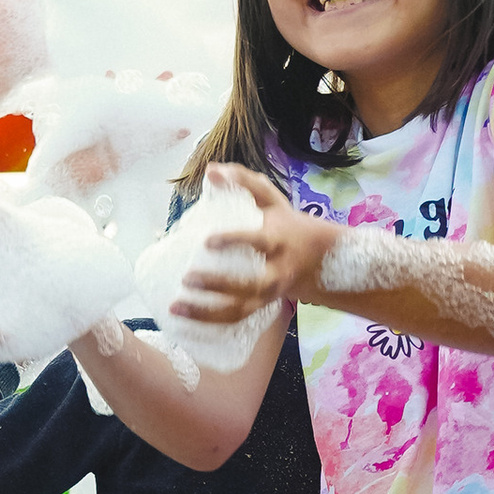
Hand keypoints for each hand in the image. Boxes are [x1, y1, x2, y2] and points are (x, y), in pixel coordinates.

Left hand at [174, 164, 321, 327]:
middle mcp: (275, 271)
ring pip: (238, 309)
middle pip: (248, 284)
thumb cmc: (287, 224)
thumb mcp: (272, 199)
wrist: (318, 260)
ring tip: (175, 306)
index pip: (258, 241)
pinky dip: (209, 322)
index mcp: (278, 241)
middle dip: (217, 284)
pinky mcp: (259, 307)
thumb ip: (243, 181)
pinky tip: (184, 318)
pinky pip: (235, 319)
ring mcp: (267, 294)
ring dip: (206, 312)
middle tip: (187, 278)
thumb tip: (211, 171)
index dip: (234, 241)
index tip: (207, 240)